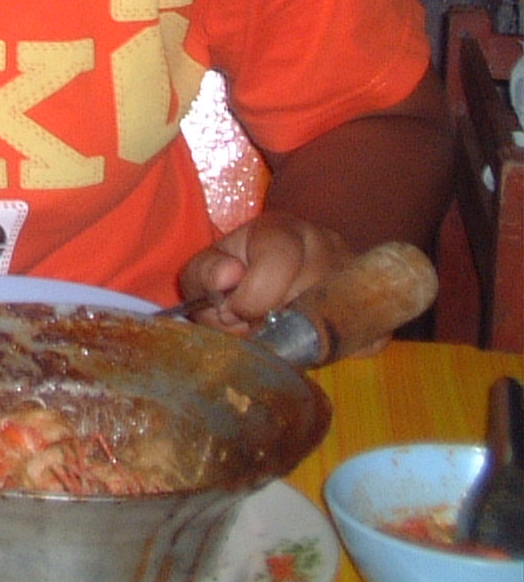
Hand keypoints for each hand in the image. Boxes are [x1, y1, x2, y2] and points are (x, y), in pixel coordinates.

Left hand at [177, 212, 351, 335]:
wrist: (277, 278)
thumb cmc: (238, 272)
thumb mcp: (208, 268)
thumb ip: (204, 272)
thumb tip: (228, 277)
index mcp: (283, 230)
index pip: (280, 259)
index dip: (252, 297)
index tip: (233, 311)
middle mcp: (328, 247)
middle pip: (305, 298)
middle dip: (268, 323)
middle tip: (252, 324)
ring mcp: (357, 278)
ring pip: (330, 324)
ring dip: (294, 339)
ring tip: (274, 329)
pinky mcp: (378, 311)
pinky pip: (360, 343)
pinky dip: (325, 351)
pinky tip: (302, 338)